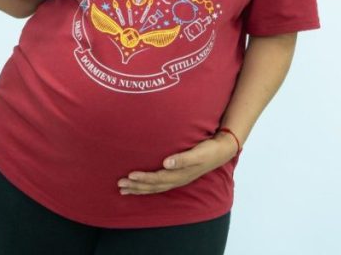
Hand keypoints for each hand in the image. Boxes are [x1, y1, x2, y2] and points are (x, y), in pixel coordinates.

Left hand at [117, 133, 237, 194]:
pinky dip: (147, 187)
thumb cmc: (208, 149)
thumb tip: (167, 163)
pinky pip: (159, 185)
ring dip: (139, 189)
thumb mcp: (198, 152)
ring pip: (154, 188)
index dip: (143, 178)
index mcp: (180, 174)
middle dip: (136, 186)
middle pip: (153, 186)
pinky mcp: (177, 176)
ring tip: (123, 189)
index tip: (129, 175)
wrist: (221, 151)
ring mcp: (177, 179)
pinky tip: (139, 186)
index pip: (157, 178)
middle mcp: (177, 179)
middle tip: (119, 184)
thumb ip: (183, 158)